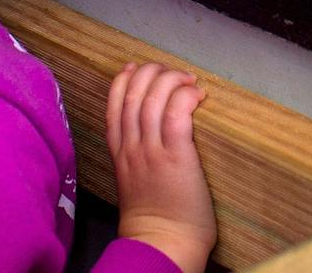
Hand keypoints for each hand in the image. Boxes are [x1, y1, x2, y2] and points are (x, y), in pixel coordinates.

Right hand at [106, 62, 214, 272]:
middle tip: (173, 72)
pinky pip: (176, 115)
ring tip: (190, 80)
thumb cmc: (156, 217)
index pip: (114, 105)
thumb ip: (137, 155)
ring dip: (172, 80)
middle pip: (133, 94)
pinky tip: (198, 96)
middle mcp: (133, 148)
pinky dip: (185, 98)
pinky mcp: (176, 158)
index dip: (123, 80)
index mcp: (121, 153)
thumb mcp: (134, 180)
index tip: (135, 67)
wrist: (162, 244)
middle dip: (152, 72)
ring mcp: (152, 152)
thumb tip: (152, 131)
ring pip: (152, 99)